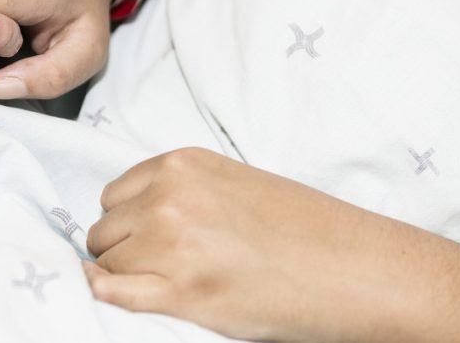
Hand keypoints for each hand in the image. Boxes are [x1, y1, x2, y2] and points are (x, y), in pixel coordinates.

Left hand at [85, 148, 459, 342]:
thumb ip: (183, 190)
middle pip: (105, 228)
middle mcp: (170, 196)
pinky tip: (121, 295)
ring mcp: (170, 243)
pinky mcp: (180, 291)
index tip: (142, 235)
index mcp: (184, 164)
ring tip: (164, 281)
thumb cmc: (304, 228)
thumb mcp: (235, 184)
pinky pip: (112, 292)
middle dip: (123, 247)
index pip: (116, 193)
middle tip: (159, 263)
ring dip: (124, 273)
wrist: (353, 268)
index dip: (127, 220)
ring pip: (105, 261)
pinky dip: (108, 295)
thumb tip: (138, 215)